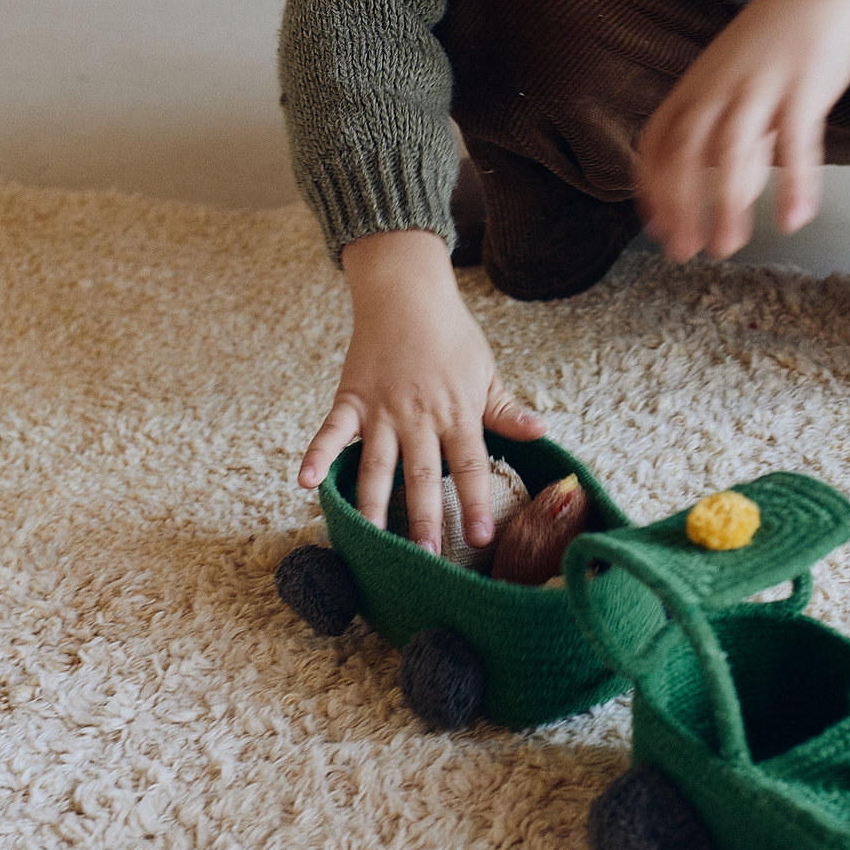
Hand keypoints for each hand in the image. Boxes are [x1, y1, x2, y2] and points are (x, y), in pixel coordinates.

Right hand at [297, 230, 545, 545]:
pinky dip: (317, 454)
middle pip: (422, 475)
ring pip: (377, 465)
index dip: (476, 503)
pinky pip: (332, 431)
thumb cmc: (451, 334)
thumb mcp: (485, 372)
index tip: (483, 538)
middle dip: (425, 518)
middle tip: (426, 558)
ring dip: (374, 504)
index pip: (470, 466)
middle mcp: (420, 417)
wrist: (408, 292)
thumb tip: (543, 432)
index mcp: (457, 412)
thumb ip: (507, 410)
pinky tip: (306, 484)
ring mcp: (383, 410)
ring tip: (372, 540)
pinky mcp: (352, 398)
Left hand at [635, 0, 849, 260]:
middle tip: (685, 254)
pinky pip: (796, 144)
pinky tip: (794, 220)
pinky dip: (794, 185)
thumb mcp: (742, 85)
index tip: (657, 229)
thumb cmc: (780, 40)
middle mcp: (718, 88)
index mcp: (696, 86)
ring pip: (730, 155)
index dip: (651, 189)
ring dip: (725, 207)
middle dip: (680, 209)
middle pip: (684, 155)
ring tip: (727, 249)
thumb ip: (738, 140)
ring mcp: (759, 86)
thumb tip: (737, 193)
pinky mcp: (804, 86)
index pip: (656, 143)